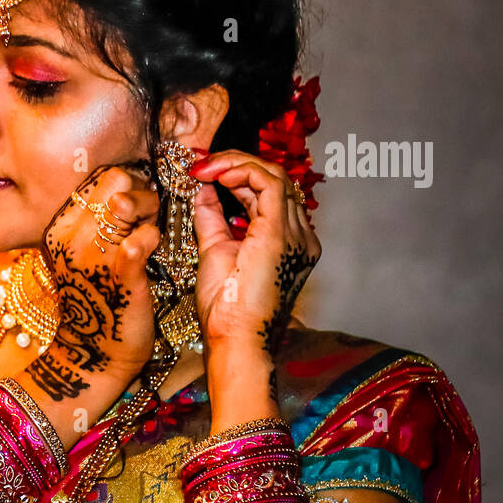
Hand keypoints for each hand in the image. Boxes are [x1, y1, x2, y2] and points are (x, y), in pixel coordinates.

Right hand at [27, 162, 161, 400]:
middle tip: (148, 216)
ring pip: (127, 200)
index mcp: (60, 227)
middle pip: (115, 178)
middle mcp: (70, 236)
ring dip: (150, 211)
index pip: (98, 177)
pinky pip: (142, 238)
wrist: (95, 352)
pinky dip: (154, 238)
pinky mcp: (120, 276)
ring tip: (150, 233)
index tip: (137, 205)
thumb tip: (130, 191)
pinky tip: (152, 252)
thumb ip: (99, 221)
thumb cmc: (97, 299)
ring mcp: (93, 255)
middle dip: (141, 189)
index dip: (126, 183)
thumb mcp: (84, 254)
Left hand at [190, 150, 320, 356]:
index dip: (238, 175)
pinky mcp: (281, 233)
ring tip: (204, 168)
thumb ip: (212, 218)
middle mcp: (301, 236)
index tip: (203, 172)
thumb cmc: (225, 309)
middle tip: (201, 164)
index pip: (270, 194)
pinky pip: (269, 183)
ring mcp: (296, 234)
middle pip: (276, 181)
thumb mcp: (214, 250)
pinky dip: (242, 171)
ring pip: (275, 176)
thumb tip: (203, 188)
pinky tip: (217, 175)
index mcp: (289, 243)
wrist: (234, 338)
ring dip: (236, 164)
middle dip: (236, 164)